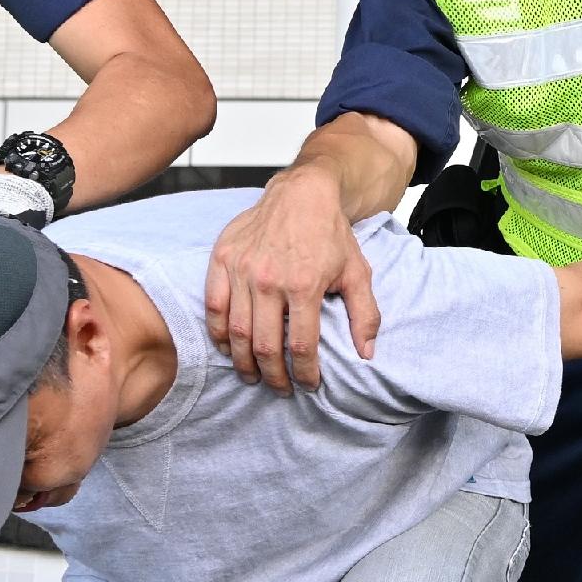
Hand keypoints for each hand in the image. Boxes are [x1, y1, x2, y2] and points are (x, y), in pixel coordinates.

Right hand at [203, 166, 377, 387]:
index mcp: (304, 285)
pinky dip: (219, 333)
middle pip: (265, 346)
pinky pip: (214, 306)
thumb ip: (364, 314)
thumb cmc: (330, 233)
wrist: (302, 193)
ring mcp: (242, 270)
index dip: (305, 373)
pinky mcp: (223, 259)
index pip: (301, 345)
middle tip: (280, 389)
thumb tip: (367, 354)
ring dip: (244, 362)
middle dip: (274, 376)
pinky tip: (230, 348)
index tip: (309, 385)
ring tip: (253, 377)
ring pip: (236, 332)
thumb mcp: (357, 272)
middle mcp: (269, 280)